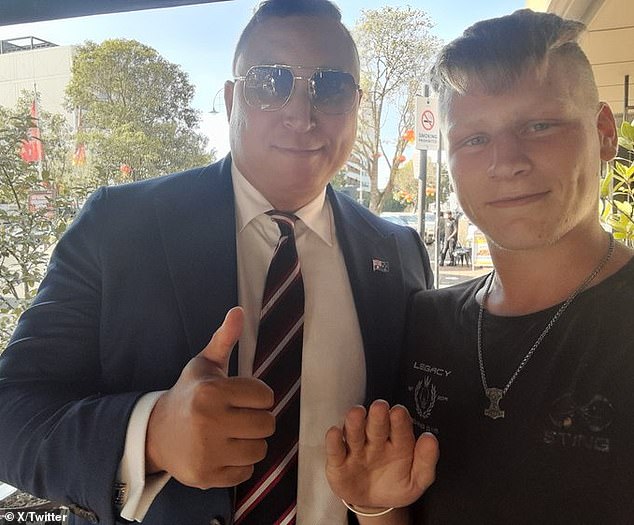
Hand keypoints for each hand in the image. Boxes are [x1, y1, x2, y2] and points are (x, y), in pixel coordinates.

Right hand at [146, 306, 274, 488]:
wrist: (156, 432)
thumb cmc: (189, 394)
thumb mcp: (204, 364)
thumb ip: (224, 339)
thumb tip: (238, 310)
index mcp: (212, 392)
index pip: (266, 396)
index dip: (258, 396)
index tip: (243, 397)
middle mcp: (209, 422)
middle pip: (267, 425)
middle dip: (257, 419)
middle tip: (240, 417)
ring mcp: (207, 452)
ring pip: (260, 450)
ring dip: (251, 442)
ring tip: (234, 434)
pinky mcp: (207, 476)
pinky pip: (247, 472)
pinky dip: (240, 464)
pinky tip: (224, 452)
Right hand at [325, 400, 437, 508]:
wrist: (374, 503)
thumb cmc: (395, 484)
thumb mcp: (417, 479)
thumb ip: (426, 461)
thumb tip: (430, 439)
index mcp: (398, 442)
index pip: (400, 427)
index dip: (399, 420)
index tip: (399, 412)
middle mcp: (376, 440)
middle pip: (376, 426)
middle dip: (378, 416)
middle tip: (380, 407)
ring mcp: (356, 449)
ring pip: (354, 432)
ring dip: (355, 422)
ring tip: (357, 413)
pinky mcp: (338, 462)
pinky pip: (335, 450)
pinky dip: (334, 441)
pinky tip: (335, 433)